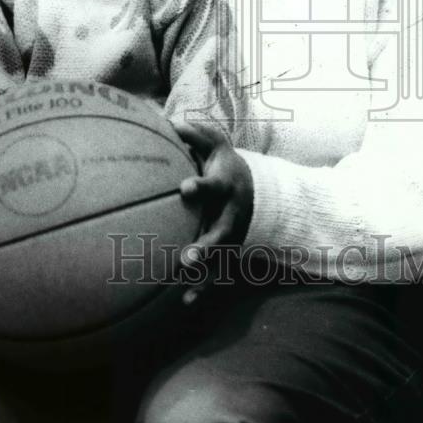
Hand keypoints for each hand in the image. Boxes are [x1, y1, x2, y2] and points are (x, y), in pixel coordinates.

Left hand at [175, 122, 252, 305]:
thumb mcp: (216, 144)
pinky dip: (203, 288)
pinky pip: (216, 274)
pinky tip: (186, 301)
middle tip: (188, 256)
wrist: (254, 191)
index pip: (213, 186)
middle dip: (206, 244)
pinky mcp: (226, 252)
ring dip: (204, 270)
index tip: (184, 189)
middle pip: (221, 231)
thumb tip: (167, 121)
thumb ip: (194, 133)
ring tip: (185, 278)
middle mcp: (230, 214)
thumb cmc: (223, 164)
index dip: (200, 188)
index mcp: (225, 186)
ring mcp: (230, 236)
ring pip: (219, 257)